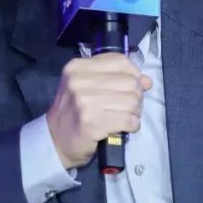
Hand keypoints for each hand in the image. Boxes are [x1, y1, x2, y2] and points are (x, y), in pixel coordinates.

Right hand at [46, 54, 152, 168]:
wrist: (55, 140)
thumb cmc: (74, 111)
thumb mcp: (87, 86)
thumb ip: (116, 78)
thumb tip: (147, 81)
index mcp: (78, 67)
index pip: (120, 61)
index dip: (133, 74)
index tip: (132, 86)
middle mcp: (80, 82)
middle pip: (130, 82)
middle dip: (136, 96)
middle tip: (127, 106)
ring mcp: (85, 103)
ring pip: (132, 102)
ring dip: (134, 112)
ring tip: (125, 117)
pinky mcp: (92, 124)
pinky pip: (128, 120)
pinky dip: (132, 125)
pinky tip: (124, 127)